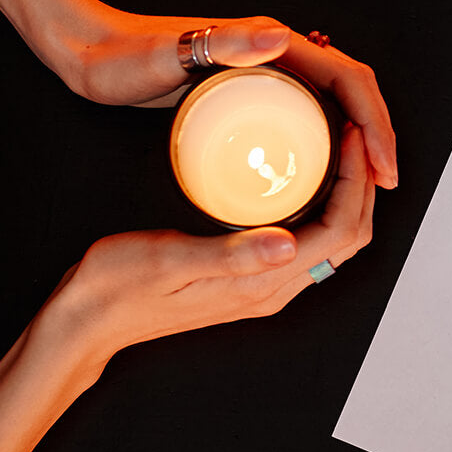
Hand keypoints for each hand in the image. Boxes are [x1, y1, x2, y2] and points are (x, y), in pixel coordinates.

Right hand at [35, 123, 375, 380]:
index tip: (352, 134)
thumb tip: (288, 243)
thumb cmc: (119, 287)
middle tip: (354, 133)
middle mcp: (271, 290)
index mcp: (260, 285)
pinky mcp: (248, 277)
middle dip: (363, 185)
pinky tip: (300, 176)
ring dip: (346, 195)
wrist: (88, 319)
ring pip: (330, 242)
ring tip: (338, 147)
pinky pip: (305, 242)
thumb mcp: (170, 261)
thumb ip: (231, 255)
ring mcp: (262, 286)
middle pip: (347, 239)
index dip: (357, 182)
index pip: (339, 232)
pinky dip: (319, 206)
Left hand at [48, 0, 397, 188]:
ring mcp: (264, 77)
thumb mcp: (172, 51)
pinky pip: (302, 122)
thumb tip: (278, 37)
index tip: (385, 168)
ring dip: (356, 146)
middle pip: (350, 96)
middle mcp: (277, 58)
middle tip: (385, 186)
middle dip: (378, 139)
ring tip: (363, 191)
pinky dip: (323, 150)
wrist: (91, 53)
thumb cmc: (124, 55)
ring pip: (330, 111)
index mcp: (275, 45)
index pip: (350, 80)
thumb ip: (222, 41)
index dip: (377, 125)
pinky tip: (316, 182)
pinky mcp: (248, 97)